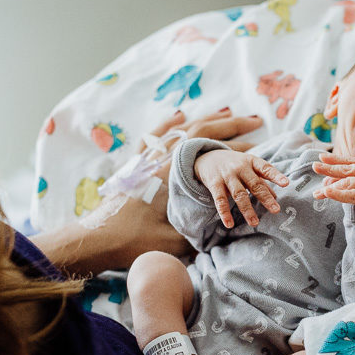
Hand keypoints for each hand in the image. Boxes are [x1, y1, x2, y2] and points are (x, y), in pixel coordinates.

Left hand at [31, 108, 264, 273]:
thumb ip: (201, 232)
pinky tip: (179, 115)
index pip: (211, 148)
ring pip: (181, 127)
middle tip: (255, 119)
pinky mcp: (135, 164)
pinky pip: (155, 134)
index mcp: (172, 171)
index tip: (258, 142)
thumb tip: (226, 231)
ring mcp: (146, 157)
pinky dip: (170, 122)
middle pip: (200, 129)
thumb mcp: (175, 241)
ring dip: (206, 119)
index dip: (237, 144)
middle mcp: (160, 157)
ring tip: (227, 113)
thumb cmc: (134, 241)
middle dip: (231, 123)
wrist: (96, 239)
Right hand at [194, 150, 289, 227]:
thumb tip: (276, 197)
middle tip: (276, 210)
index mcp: (252, 162)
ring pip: (239, 194)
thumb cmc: (234, 164)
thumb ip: (262, 181)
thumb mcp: (249, 167)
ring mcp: (227, 176)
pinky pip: (220, 200)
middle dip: (265, 198)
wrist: (207, 157)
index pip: (266, 168)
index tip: (286, 183)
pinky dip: (225, 213)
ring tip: (255, 223)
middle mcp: (240, 168)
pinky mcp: (214, 184)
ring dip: (247, 209)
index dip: (276, 176)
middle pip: (255, 184)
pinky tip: (229, 224)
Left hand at [311, 153, 354, 205]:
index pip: (349, 160)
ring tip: (320, 190)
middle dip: (330, 169)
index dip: (335, 159)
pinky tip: (328, 193)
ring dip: (333, 186)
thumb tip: (324, 183)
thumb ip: (345, 180)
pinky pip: (353, 195)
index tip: (320, 157)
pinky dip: (339, 194)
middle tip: (315, 167)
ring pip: (349, 182)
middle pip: (347, 170)